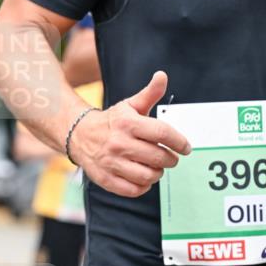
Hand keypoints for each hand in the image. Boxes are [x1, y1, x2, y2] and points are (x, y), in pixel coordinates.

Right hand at [69, 71, 190, 196]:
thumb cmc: (112, 121)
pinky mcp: (106, 179)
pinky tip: (143, 177)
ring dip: (158, 173)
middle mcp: (119, 143)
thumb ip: (149, 93)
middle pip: (158, 157)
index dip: (179, 142)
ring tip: (156, 167)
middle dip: (170, 160)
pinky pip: (134, 190)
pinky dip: (144, 186)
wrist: (79, 135)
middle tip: (170, 158)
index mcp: (128, 123)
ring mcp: (112, 163)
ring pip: (148, 175)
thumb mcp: (129, 105)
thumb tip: (162, 75)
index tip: (186, 148)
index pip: (162, 133)